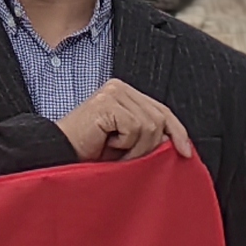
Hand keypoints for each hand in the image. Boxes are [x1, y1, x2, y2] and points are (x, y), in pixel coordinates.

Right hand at [58, 80, 195, 165]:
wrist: (59, 154)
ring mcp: (113, 93)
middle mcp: (119, 88)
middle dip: (150, 146)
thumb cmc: (89, 152)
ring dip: (135, 149)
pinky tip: (107, 145)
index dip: (176, 131)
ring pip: (149, 126)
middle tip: (126, 158)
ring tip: (115, 152)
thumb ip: (147, 134)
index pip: (161, 109)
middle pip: (159, 118)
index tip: (185, 152)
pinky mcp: (106, 102)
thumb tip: (173, 140)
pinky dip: (125, 145)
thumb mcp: (126, 142)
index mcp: (125, 93)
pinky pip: (134, 128)